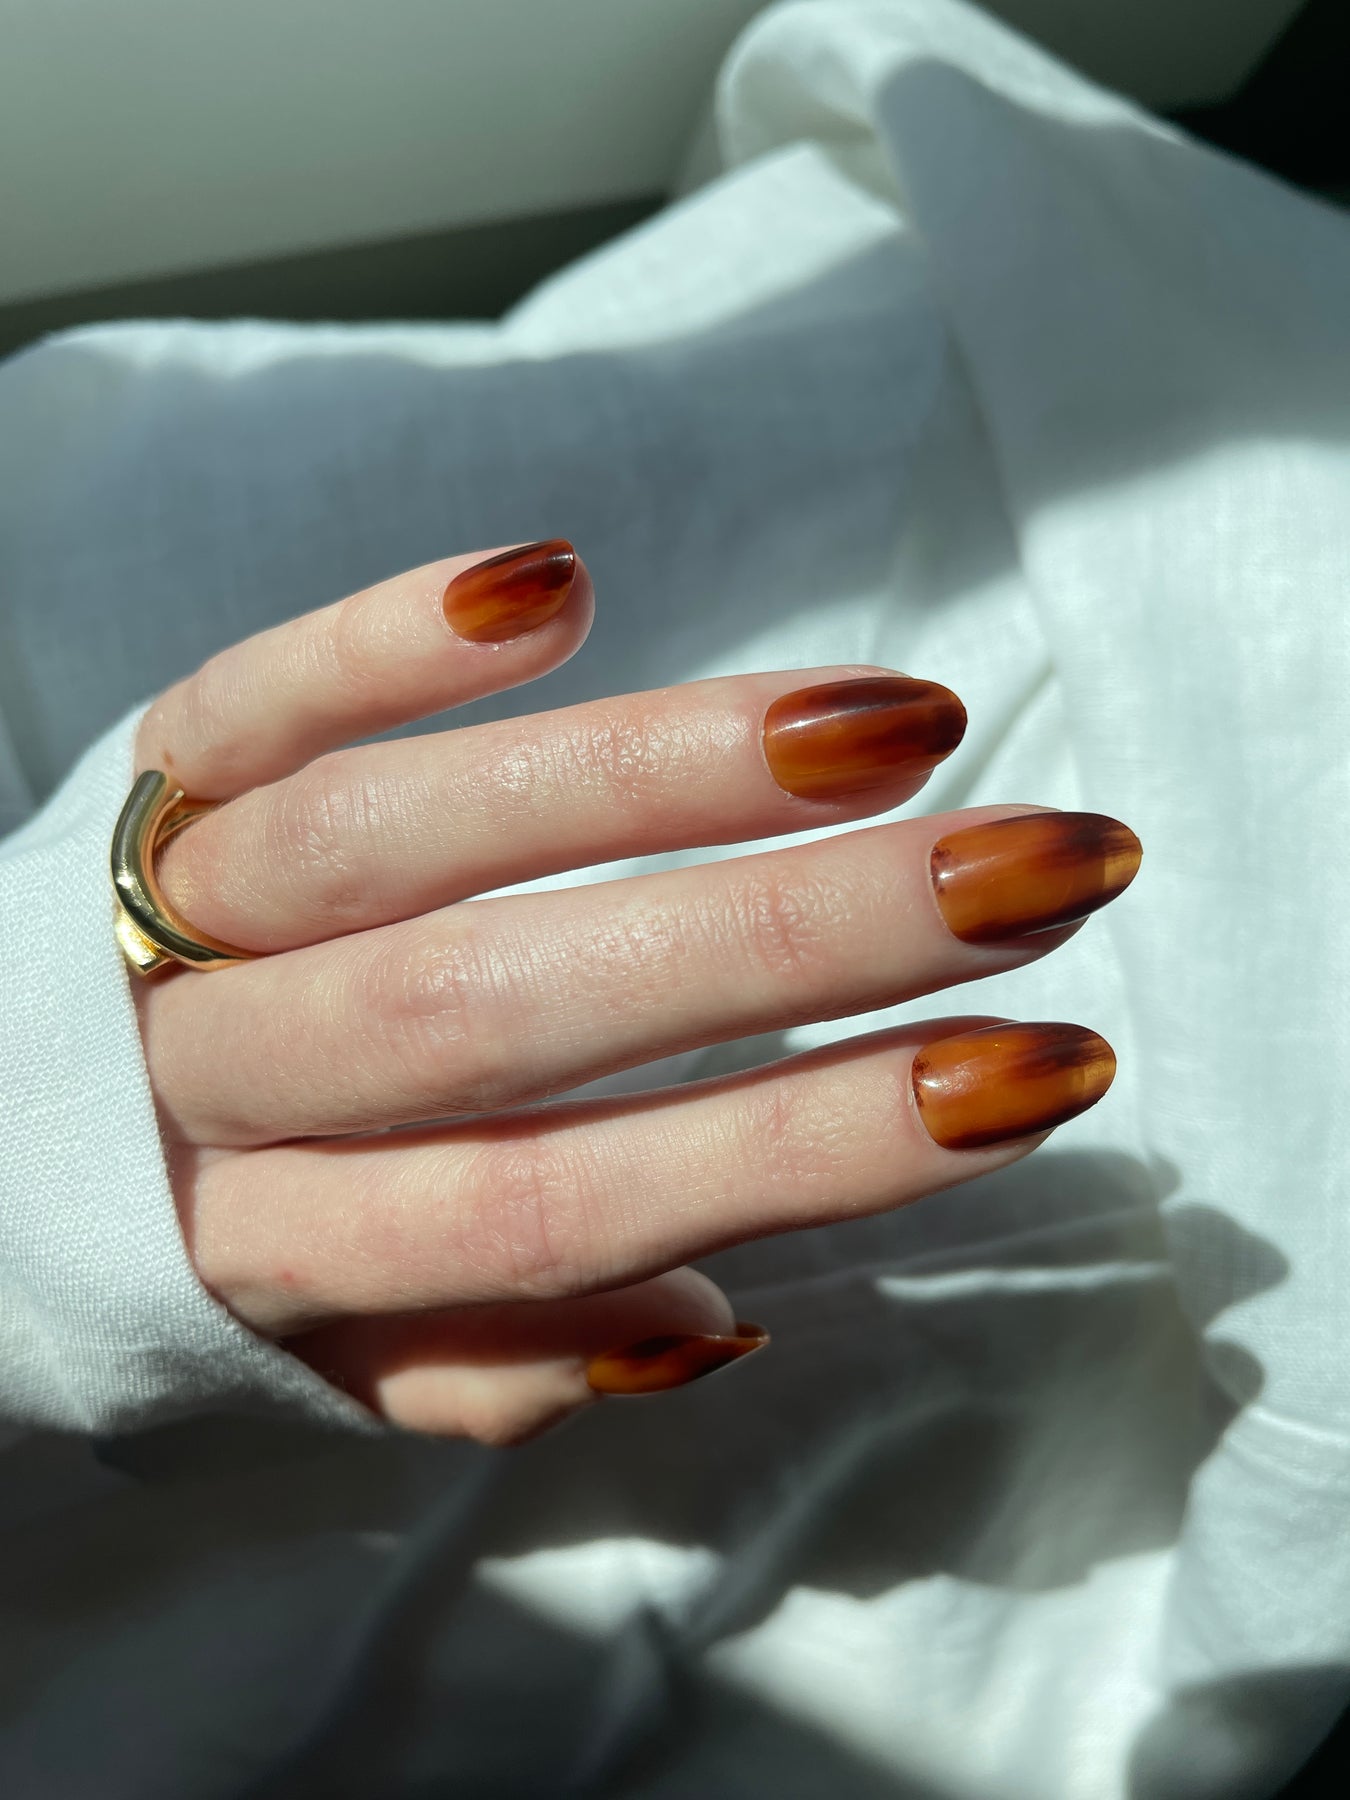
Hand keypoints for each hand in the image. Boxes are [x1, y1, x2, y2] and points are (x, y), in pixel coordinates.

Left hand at [132, 541, 1139, 1442]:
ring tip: (879, 726)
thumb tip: (707, 1327)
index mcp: (289, 1250)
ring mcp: (170, 916)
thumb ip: (496, 1354)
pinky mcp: (140, 777)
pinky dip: (379, 646)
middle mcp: (227, 1083)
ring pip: (397, 848)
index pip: (568, 1207)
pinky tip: (551, 585)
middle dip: (787, 944)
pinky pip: (239, 706)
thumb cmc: (219, 1224)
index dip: (803, 1147)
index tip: (1025, 1070)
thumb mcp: (333, 1354)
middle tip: (1023, 865)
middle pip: (508, 1015)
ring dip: (644, 777)